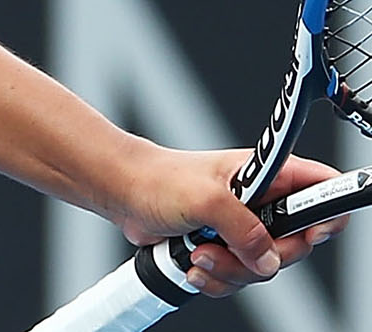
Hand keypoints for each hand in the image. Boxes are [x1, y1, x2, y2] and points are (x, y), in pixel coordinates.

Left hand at [110, 146, 343, 296]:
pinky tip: (193, 262)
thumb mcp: (206, 199)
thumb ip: (243, 228)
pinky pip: (240, 277)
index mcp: (267, 174)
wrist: (124, 193)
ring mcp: (245, 226)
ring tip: (198, 251)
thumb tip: (267, 257)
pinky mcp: (228, 247)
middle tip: (230, 246)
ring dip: (230, 268)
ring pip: (265, 267)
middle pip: (298, 243)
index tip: (308, 232)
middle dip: (262, 255)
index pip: (322, 188)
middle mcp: (263, 201)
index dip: (326, 212)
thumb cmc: (158, 178)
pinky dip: (217, 277)